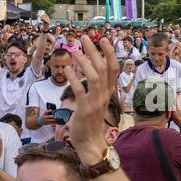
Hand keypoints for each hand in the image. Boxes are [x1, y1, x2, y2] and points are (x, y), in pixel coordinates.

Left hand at [67, 37, 119, 164]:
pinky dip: (73, 79)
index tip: (103, 38)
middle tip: (84, 37)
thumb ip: (96, 86)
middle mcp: (104, 95)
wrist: (90, 143)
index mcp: (108, 91)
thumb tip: (90, 69)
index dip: (110, 52)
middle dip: (94, 50)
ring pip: (94, 77)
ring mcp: (96, 102)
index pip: (114, 68)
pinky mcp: (85, 110)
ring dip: (84, 62)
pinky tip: (67, 69)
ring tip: (75, 51)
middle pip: (104, 68)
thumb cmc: (91, 121)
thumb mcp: (96, 100)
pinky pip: (80, 91)